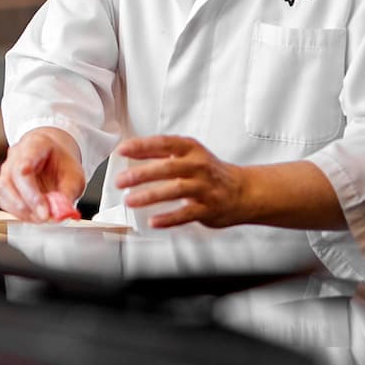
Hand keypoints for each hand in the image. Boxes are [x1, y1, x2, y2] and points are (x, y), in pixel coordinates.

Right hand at [0, 127, 85, 221]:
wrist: (55, 158)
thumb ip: (68, 195)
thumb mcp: (75, 176)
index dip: (32, 193)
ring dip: (21, 211)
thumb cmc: (62, 164)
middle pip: (9, 180)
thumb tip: (60, 214)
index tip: (46, 211)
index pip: (23, 168)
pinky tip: (33, 215)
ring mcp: (7, 168)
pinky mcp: (5, 184)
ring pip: (3, 191)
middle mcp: (15, 155)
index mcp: (34, 145)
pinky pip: (3, 200)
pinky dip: (17, 212)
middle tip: (45, 218)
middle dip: (27, 205)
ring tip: (41, 217)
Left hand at [114, 135, 248, 228]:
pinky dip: (169, 218)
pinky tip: (154, 221)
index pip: (163, 143)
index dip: (141, 146)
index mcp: (191, 149)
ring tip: (130, 201)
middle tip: (121, 180)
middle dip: (141, 174)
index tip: (122, 150)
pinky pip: (186, 214)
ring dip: (150, 196)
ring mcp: (205, 187)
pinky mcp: (208, 208)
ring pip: (175, 190)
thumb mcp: (190, 155)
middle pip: (167, 167)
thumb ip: (164, 153)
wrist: (243, 191)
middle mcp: (198, 166)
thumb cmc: (210, 172)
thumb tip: (131, 151)